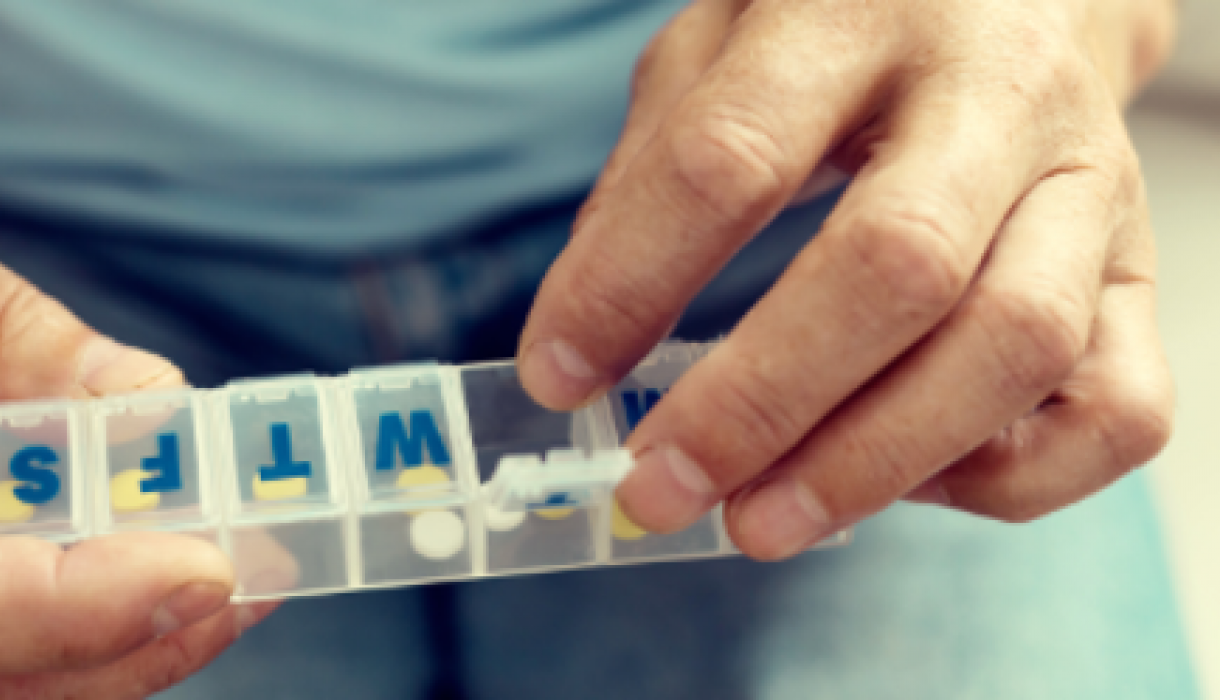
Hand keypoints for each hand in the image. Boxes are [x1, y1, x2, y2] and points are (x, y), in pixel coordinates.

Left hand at [518, 0, 1177, 558]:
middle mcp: (994, 92)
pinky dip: (1012, 476)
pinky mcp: (1142, 268)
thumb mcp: (718, 42)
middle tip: (660, 488)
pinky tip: (908, 478)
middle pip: (895, 266)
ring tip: (758, 522)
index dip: (630, 281)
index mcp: (854, 12)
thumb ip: (650, 173)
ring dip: (873, 464)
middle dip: (761, 404)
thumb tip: (581, 336)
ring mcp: (1090, 182)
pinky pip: (1118, 408)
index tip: (556, 374)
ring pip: (1017, 345)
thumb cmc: (845, 23)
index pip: (732, 157)